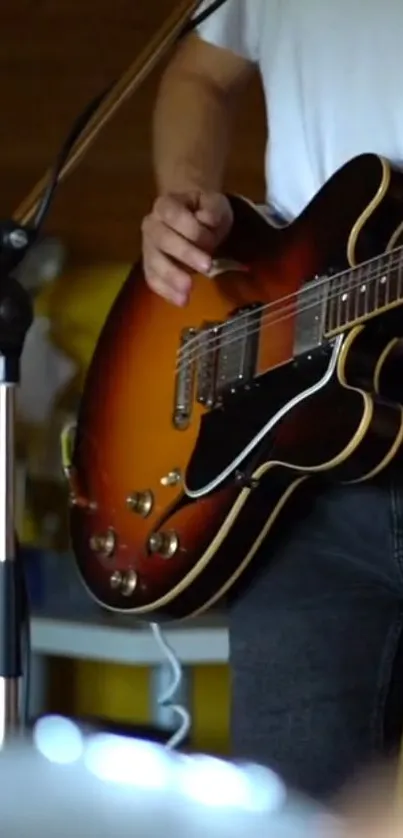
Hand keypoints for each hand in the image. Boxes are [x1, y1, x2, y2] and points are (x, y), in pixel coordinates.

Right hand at [141, 190, 233, 305]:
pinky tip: (181, 301)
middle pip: (162, 239)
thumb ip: (212, 209)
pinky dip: (166, 292)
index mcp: (165, 205)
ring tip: (188, 292)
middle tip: (207, 268)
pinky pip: (153, 280)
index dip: (192, 229)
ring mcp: (148, 247)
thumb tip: (207, 221)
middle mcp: (151, 225)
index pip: (173, 215)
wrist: (193, 219)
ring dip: (171, 277)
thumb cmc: (203, 211)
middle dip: (185, 254)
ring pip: (154, 262)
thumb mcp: (214, 203)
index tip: (212, 242)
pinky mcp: (150, 267)